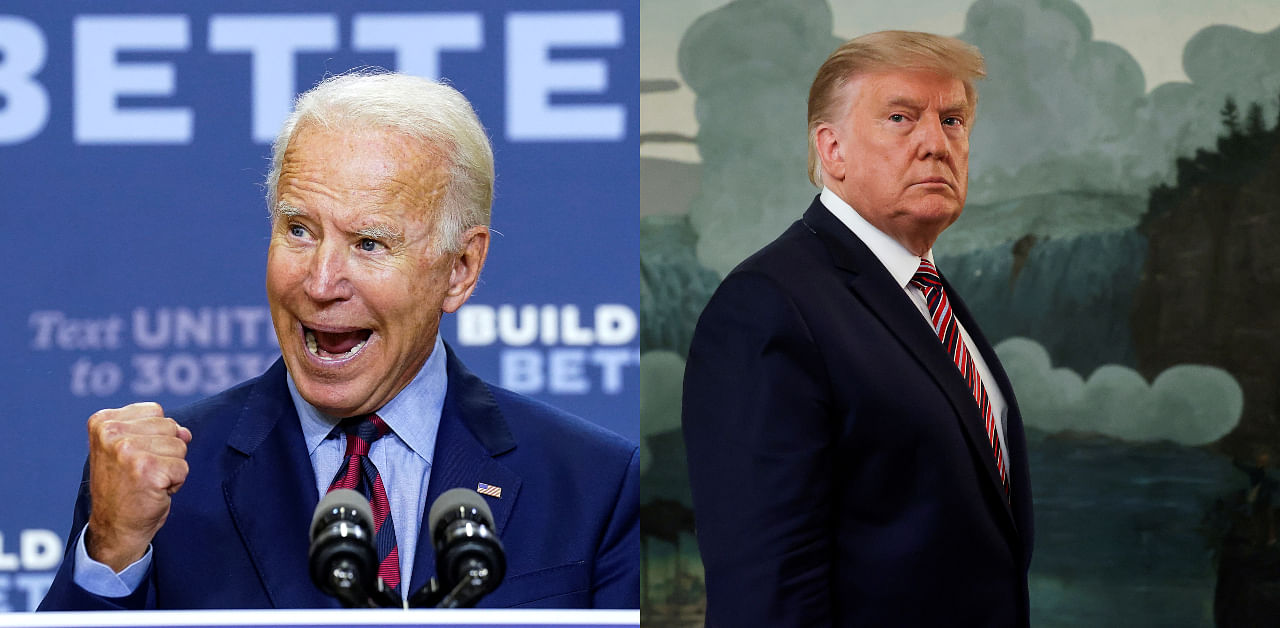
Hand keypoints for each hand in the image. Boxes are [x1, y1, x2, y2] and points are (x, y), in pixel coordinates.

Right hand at [84, 402, 190, 571]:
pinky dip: (175, 483)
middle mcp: (111, 433)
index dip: (154, 436)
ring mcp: (127, 450)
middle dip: (165, 452)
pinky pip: (184, 468)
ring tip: (147, 482)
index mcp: (102, 421)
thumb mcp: (131, 449)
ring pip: (180, 446)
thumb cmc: (124, 488)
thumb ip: (157, 431)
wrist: (114, 528)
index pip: (155, 410)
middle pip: (170, 426)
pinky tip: (154, 492)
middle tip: (141, 473)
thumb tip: (185, 432)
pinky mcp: (147, 470)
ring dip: (171, 467)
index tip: (133, 458)